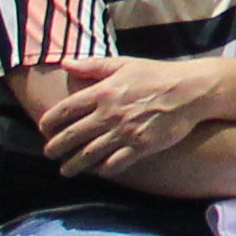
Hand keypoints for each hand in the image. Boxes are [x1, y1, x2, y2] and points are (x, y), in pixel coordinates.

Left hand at [37, 55, 230, 177]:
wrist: (191, 90)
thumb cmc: (157, 74)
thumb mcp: (125, 64)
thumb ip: (93, 66)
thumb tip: (66, 64)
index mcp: (103, 92)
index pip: (65, 110)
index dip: (49, 122)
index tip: (44, 129)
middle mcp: (110, 114)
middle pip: (72, 136)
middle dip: (55, 147)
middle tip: (49, 153)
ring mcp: (125, 132)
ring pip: (89, 154)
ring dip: (73, 165)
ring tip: (65, 170)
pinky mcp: (142, 146)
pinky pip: (115, 163)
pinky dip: (102, 170)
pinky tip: (97, 171)